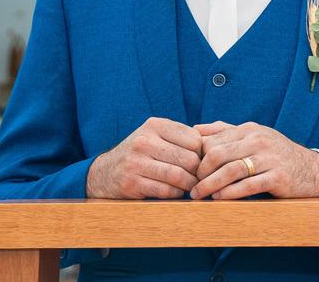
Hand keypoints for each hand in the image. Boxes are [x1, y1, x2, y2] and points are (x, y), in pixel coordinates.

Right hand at [86, 117, 202, 198]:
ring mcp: (136, 163)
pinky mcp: (132, 183)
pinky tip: (176, 191)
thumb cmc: (141, 153)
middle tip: (199, 177)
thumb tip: (213, 145)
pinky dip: (176, 193)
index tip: (200, 160)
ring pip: (178, 176)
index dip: (201, 152)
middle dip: (198, 171)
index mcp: (154, 125)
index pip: (194, 139)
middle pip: (188, 159)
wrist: (105, 172)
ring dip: (189, 185)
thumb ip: (180, 136)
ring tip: (191, 186)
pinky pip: (166, 191)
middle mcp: (144, 141)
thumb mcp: (156, 135)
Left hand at [190, 121, 318, 199]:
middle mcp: (259, 140)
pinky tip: (219, 198)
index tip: (189, 170)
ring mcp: (269, 158)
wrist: (311, 169)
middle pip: (218, 154)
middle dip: (200, 172)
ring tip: (199, 195)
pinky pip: (248, 185)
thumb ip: (224, 131)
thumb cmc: (276, 153)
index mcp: (249, 129)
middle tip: (192, 185)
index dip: (197, 157)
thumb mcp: (253, 135)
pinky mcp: (278, 176)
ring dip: (210, 185)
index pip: (213, 140)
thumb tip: (194, 129)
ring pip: (231, 170)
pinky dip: (230, 193)